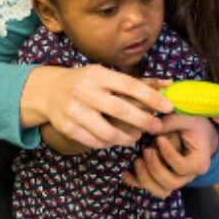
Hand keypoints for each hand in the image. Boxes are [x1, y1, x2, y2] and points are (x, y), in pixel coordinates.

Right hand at [42, 65, 172, 149]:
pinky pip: (96, 142)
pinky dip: (109, 144)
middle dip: (144, 121)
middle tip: (157, 127)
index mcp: (98, 75)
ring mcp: (75, 111)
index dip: (151, 97)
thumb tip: (169, 84)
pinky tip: (115, 139)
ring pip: (109, 133)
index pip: (130, 86)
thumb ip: (138, 82)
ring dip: (127, 138)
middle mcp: (86, 91)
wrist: (49, 91)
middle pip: (121, 111)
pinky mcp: (69, 128)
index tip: (168, 107)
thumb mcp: (107, 75)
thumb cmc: (86, 82)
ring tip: (135, 136)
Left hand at [123, 114, 218, 198]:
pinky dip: (137, 182)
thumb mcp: (186, 119)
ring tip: (137, 161)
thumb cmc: (194, 124)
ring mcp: (176, 179)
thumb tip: (149, 128)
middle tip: (146, 150)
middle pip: (171, 183)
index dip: (169, 155)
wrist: (200, 133)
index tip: (160, 139)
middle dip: (155, 168)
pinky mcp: (164, 179)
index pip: (183, 167)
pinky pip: (150, 188)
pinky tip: (126, 172)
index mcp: (198, 162)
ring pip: (160, 190)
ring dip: (145, 178)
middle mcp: (188, 175)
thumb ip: (170, 122)